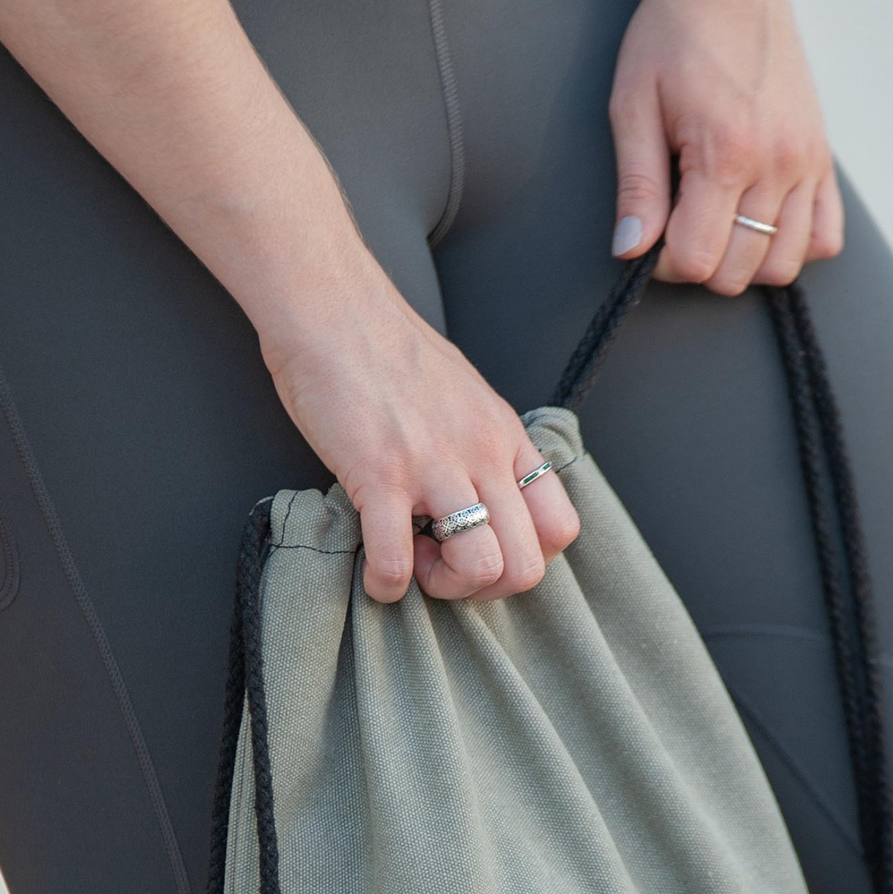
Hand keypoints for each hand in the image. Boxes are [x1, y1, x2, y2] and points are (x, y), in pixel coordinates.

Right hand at [263, 261, 579, 605]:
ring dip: (444, 587)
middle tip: (444, 567)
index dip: (526, 557)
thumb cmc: (388, 350)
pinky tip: (373, 574)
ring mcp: (435, 465)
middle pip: (527, 564)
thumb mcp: (465, 395)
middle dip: (486, 588)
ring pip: (481, 567)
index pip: (560, 526)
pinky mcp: (380, 474)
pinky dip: (386, 585)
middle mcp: (483, 454)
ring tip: (413, 565)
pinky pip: (397, 561)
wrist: (332, 305)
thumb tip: (482, 495)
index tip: (482, 545)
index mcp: (505, 438)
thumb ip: (481, 446)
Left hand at [607, 0, 842, 293]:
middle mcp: (777, 162)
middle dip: (701, 263)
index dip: (664, 262)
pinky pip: (825, 237)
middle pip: (739, 271)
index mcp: (727, 150)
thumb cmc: (676, 34)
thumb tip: (630, 250)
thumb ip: (636, 186)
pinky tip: (760, 223)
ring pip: (784, 264)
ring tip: (719, 225)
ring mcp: (807, 162)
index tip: (653, 234)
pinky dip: (793, 245)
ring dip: (745, 262)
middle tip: (679, 226)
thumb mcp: (634, 106)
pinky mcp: (823, 158)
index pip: (697, 259)